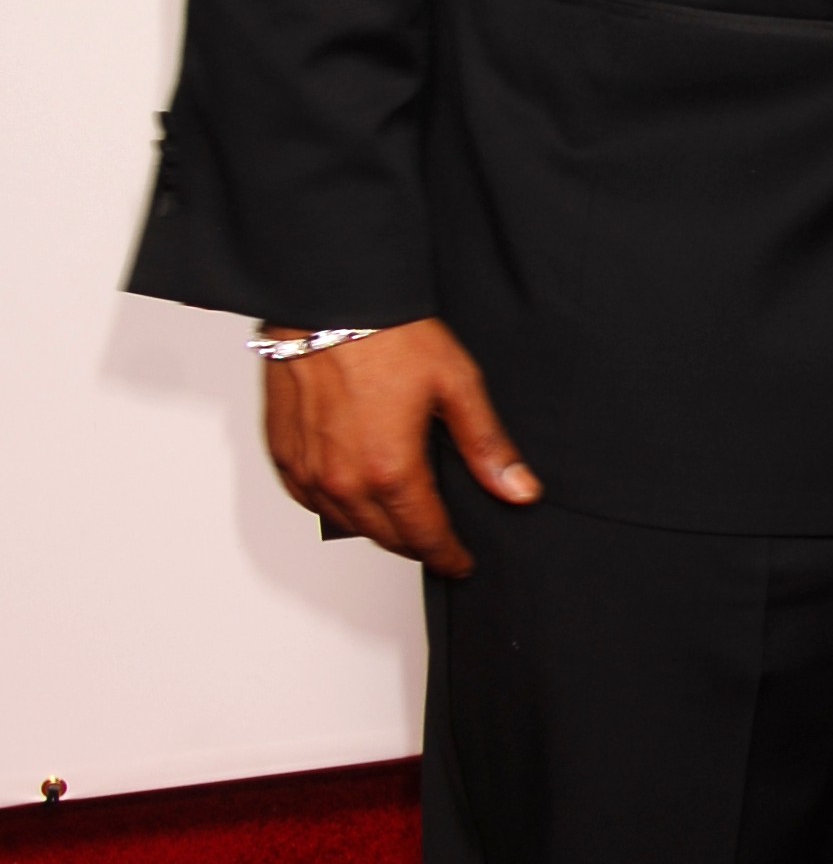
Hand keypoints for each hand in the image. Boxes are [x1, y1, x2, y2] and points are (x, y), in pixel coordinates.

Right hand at [260, 317, 538, 577]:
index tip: (459, 563)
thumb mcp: (456, 385)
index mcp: (390, 470)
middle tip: (435, 542)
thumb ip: (487, 446)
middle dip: (415, 544)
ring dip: (374, 528)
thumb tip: (518, 490)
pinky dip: (332, 505)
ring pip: (345, 523)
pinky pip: (307, 499)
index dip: (447, 555)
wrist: (326, 300)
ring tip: (399, 519)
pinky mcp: (282, 452)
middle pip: (384, 537)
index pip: (425, 536)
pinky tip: (351, 494)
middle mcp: (343, 480)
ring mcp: (308, 469)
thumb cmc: (387, 333)